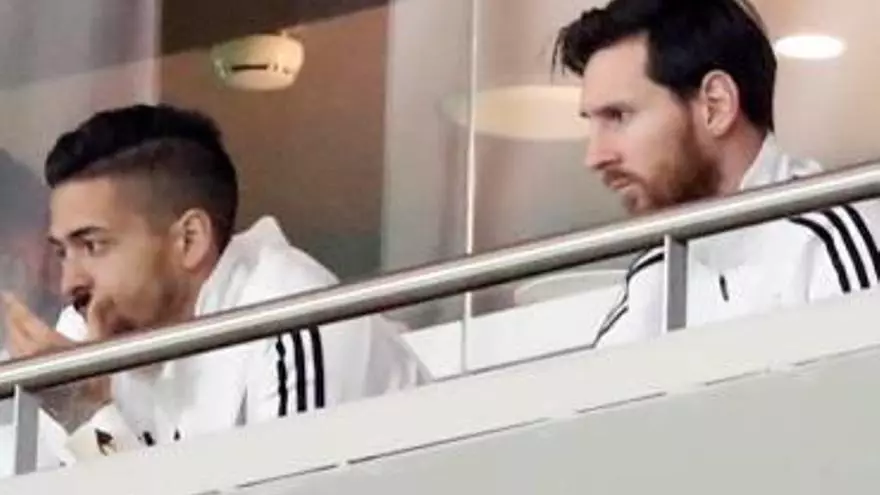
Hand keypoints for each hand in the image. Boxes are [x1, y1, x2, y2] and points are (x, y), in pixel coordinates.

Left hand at [2, 292, 111, 430]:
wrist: (88, 417)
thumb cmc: (95, 384)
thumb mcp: (101, 348)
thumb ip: (99, 322)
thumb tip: (101, 302)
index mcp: (48, 345)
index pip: (26, 322)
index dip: (16, 308)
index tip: (8, 296)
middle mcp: (33, 356)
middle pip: (15, 334)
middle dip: (12, 319)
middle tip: (10, 306)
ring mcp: (29, 371)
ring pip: (14, 347)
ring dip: (12, 333)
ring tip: (14, 324)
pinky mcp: (30, 383)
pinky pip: (18, 358)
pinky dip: (16, 347)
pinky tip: (22, 348)